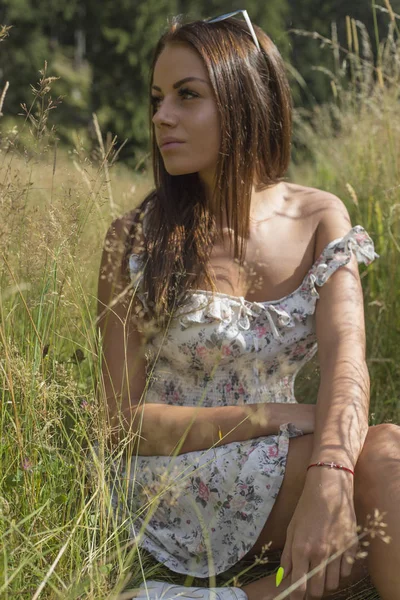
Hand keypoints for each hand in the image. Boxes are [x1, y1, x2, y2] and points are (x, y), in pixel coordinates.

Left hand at [279, 468, 358, 598]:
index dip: (297, 596)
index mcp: (302, 549)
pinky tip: (334, 561)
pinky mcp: (351, 547)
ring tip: (322, 571)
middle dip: (312, 591)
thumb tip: (282, 577)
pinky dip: (340, 571)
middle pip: (318, 590)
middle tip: (309, 583)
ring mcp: (338, 551)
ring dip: (327, 582)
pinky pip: (346, 572)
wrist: (329, 487)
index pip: (299, 587)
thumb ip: (287, 555)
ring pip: (333, 584)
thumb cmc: (306, 507)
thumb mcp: (291, 528)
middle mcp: (320, 553)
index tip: (296, 597)